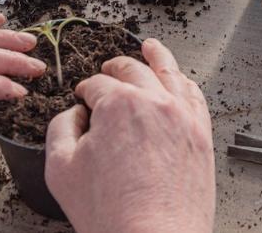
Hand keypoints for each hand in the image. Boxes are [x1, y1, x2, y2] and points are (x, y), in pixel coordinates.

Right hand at [45, 38, 214, 232]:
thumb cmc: (112, 213)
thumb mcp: (60, 168)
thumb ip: (60, 129)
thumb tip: (73, 115)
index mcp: (118, 105)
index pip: (97, 84)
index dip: (86, 91)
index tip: (83, 99)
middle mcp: (154, 102)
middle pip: (133, 70)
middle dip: (115, 67)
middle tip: (108, 70)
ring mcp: (183, 117)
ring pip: (170, 73)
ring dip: (157, 56)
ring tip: (152, 47)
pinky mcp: (201, 136)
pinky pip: (195, 97)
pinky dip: (185, 82)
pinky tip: (181, 80)